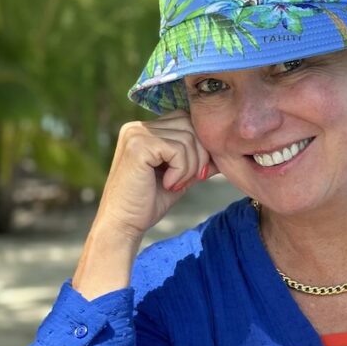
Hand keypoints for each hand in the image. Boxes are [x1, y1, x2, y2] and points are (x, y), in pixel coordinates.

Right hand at [95, 111, 217, 240]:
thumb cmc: (148, 203)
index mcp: (145, 130)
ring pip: (187, 138)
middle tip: (190, 181)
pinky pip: (178, 150)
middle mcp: (138, 127)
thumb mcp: (180, 176)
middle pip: (189, 125)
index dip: (200, 146)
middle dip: (200, 156)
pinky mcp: (138, 146)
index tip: (200, 174)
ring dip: (190, 167)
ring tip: (175, 185)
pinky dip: (181, 171)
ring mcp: (136, 134)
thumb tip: (223, 151)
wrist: (123, 224)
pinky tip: (168, 184)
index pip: (186, 121)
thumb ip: (196, 159)